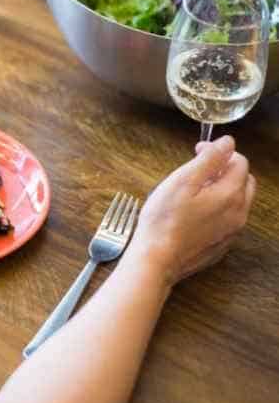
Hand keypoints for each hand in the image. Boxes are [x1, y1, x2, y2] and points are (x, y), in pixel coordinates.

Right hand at [125, 135, 255, 288]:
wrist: (157, 259)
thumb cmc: (164, 220)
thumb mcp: (182, 181)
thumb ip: (209, 159)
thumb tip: (227, 143)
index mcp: (230, 194)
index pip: (239, 161)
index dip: (218, 151)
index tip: (197, 152)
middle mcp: (239, 213)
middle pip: (244, 180)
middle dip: (225, 169)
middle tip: (197, 170)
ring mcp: (232, 231)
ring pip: (238, 201)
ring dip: (223, 189)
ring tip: (194, 191)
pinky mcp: (222, 244)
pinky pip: (228, 219)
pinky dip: (218, 209)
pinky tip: (194, 213)